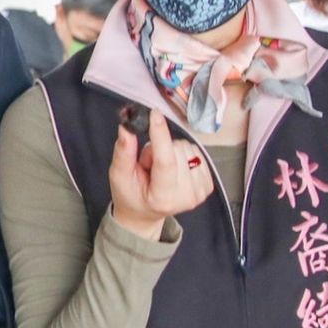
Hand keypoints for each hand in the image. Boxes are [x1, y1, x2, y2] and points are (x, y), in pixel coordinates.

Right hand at [107, 108, 212, 239]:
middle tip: (149, 164)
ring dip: (171, 151)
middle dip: (159, 148)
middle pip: (176, 150)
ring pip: (188, 148)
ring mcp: (199, 192)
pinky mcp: (207, 185)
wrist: (145, 213)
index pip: (165, 161)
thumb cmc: (131, 195)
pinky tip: (174, 168)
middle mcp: (185, 197)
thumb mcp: (119, 176)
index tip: (155, 114)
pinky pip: (196, 152)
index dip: (160, 135)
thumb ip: (123, 152)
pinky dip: (182, 155)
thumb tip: (127, 128)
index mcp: (162, 198)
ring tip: (160, 167)